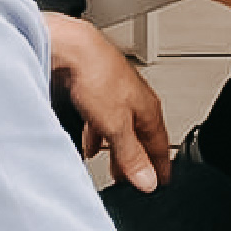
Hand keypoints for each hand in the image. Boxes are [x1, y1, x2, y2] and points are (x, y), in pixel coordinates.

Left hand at [42, 12, 171, 189]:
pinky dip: (99, 135)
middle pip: (141, 136)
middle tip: (136, 180)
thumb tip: (147, 180)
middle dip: (138, 160)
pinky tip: (90, 143)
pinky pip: (102, 118)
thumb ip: (131, 154)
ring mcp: (114, 93)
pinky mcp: (94, 89)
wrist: (69, 48)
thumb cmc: (95, 75)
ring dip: (119, 148)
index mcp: (148, 108)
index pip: (161, 143)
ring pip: (121, 128)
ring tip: (113, 167)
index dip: (161, 165)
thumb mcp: (116, 125)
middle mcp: (134, 99)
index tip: (161, 182)